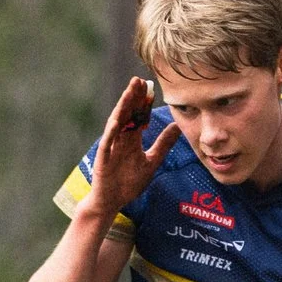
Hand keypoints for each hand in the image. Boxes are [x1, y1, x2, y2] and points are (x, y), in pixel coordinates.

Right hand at [85, 77, 179, 217]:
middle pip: (127, 115)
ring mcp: (111, 148)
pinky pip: (107, 143)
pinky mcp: (103, 158)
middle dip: (132, 98)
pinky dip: (112, 132)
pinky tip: (117, 120)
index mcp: (131, 140)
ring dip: (122, 108)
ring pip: (117, 123)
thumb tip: (177, 126)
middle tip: (139, 80)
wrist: (112, 201)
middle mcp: (120, 140)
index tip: (152, 89)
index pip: (138, 117)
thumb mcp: (152, 161)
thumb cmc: (129, 183)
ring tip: (129, 92)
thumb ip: (163, 144)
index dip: (144, 104)